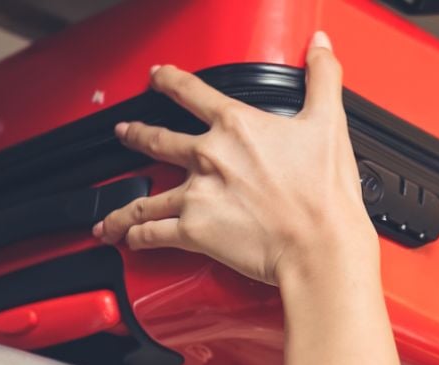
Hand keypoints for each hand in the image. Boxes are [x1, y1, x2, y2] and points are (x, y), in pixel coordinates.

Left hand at [93, 31, 376, 286]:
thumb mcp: (328, 122)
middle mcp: (208, 156)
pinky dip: (135, 237)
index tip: (156, 76)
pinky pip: (152, 233)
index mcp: (236, 126)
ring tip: (109, 212)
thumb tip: (319, 45)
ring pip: (146, 197)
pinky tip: (128, 239)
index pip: (191, 92)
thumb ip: (321, 77)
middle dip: (136, 134)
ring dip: (124, 205)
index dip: (169, 80)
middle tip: (124, 132)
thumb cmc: (325, 193)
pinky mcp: (194, 231)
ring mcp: (197, 194)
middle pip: (158, 140)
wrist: (320, 245)